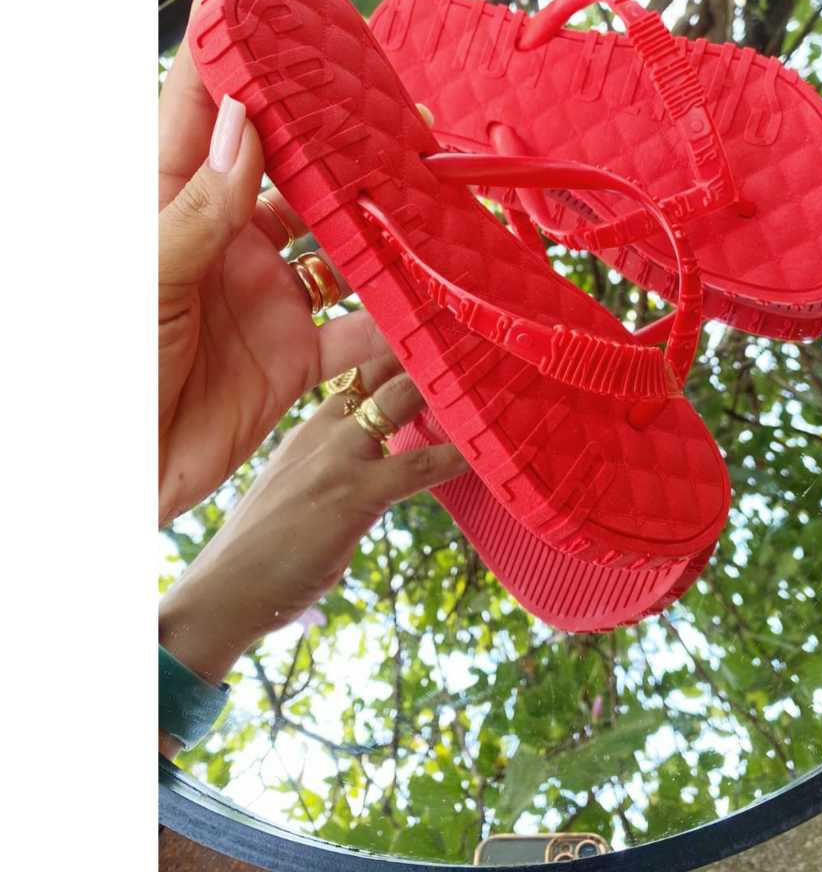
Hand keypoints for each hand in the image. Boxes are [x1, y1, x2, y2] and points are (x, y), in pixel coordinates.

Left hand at [158, 0, 389, 522]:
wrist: (119, 476)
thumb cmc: (106, 372)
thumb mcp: (142, 279)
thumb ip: (198, 207)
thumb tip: (246, 122)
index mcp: (173, 204)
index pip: (198, 103)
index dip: (221, 38)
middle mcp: (227, 238)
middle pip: (288, 164)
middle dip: (334, 132)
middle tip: (389, 108)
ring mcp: (266, 294)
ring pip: (335, 239)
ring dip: (379, 219)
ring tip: (427, 191)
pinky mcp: (296, 353)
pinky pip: (355, 327)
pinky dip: (393, 318)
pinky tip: (430, 302)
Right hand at [158, 356, 467, 755]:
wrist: (225, 591)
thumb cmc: (264, 547)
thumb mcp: (298, 488)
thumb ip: (336, 465)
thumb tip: (380, 462)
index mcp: (310, 426)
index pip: (361, 371)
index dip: (401, 351)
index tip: (438, 334)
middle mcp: (324, 429)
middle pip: (383, 370)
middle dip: (428, 350)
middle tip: (474, 338)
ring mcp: (337, 458)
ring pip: (400, 401)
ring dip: (446, 388)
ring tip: (490, 374)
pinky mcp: (352, 495)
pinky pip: (417, 466)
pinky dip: (454, 456)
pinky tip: (481, 455)